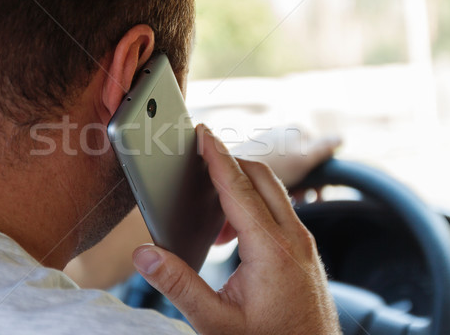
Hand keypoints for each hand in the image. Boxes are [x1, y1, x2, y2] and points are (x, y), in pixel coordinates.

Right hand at [132, 124, 340, 334]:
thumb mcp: (215, 322)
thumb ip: (178, 285)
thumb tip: (144, 255)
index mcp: (270, 250)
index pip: (238, 188)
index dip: (217, 157)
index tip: (204, 133)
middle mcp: (294, 238)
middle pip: (261, 178)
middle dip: (230, 161)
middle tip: (200, 156)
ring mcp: (304, 244)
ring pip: (273, 192)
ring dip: (241, 186)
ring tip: (209, 211)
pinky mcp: (305, 251)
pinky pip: (279, 211)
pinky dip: (254, 206)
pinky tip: (232, 235)